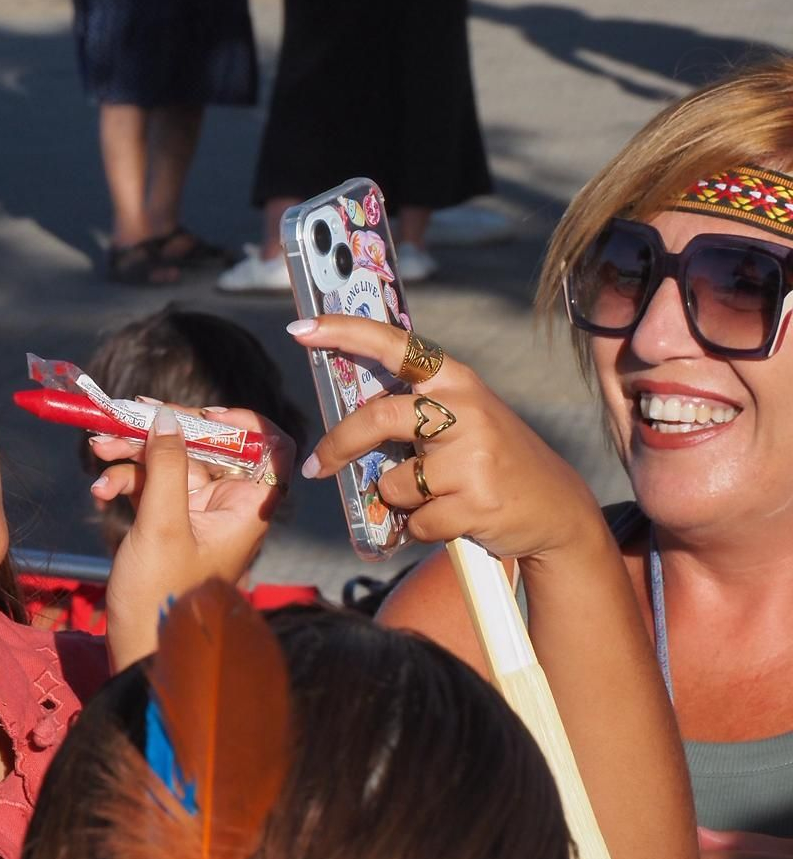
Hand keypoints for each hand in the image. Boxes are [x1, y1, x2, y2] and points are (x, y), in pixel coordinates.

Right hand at [95, 403, 288, 667]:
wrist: (143, 653)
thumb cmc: (163, 599)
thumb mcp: (163, 526)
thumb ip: (167, 467)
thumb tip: (166, 417)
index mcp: (249, 508)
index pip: (272, 447)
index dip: (246, 424)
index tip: (207, 417)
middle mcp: (229, 505)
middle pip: (208, 445)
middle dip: (162, 431)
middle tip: (124, 419)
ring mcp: (198, 513)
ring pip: (173, 460)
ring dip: (134, 452)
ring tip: (98, 450)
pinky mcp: (169, 522)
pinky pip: (152, 484)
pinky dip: (127, 480)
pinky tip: (101, 491)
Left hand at [289, 316, 602, 564]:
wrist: (558, 509)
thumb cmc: (492, 462)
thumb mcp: (461, 420)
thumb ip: (412, 412)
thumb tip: (341, 418)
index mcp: (455, 381)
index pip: (395, 344)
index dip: (344, 333)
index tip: (300, 329)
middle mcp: (465, 408)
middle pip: (378, 418)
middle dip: (339, 445)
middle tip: (317, 466)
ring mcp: (473, 455)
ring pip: (393, 483)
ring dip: (399, 500)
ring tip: (437, 497)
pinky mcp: (477, 501)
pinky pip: (416, 522)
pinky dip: (421, 529)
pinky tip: (455, 520)